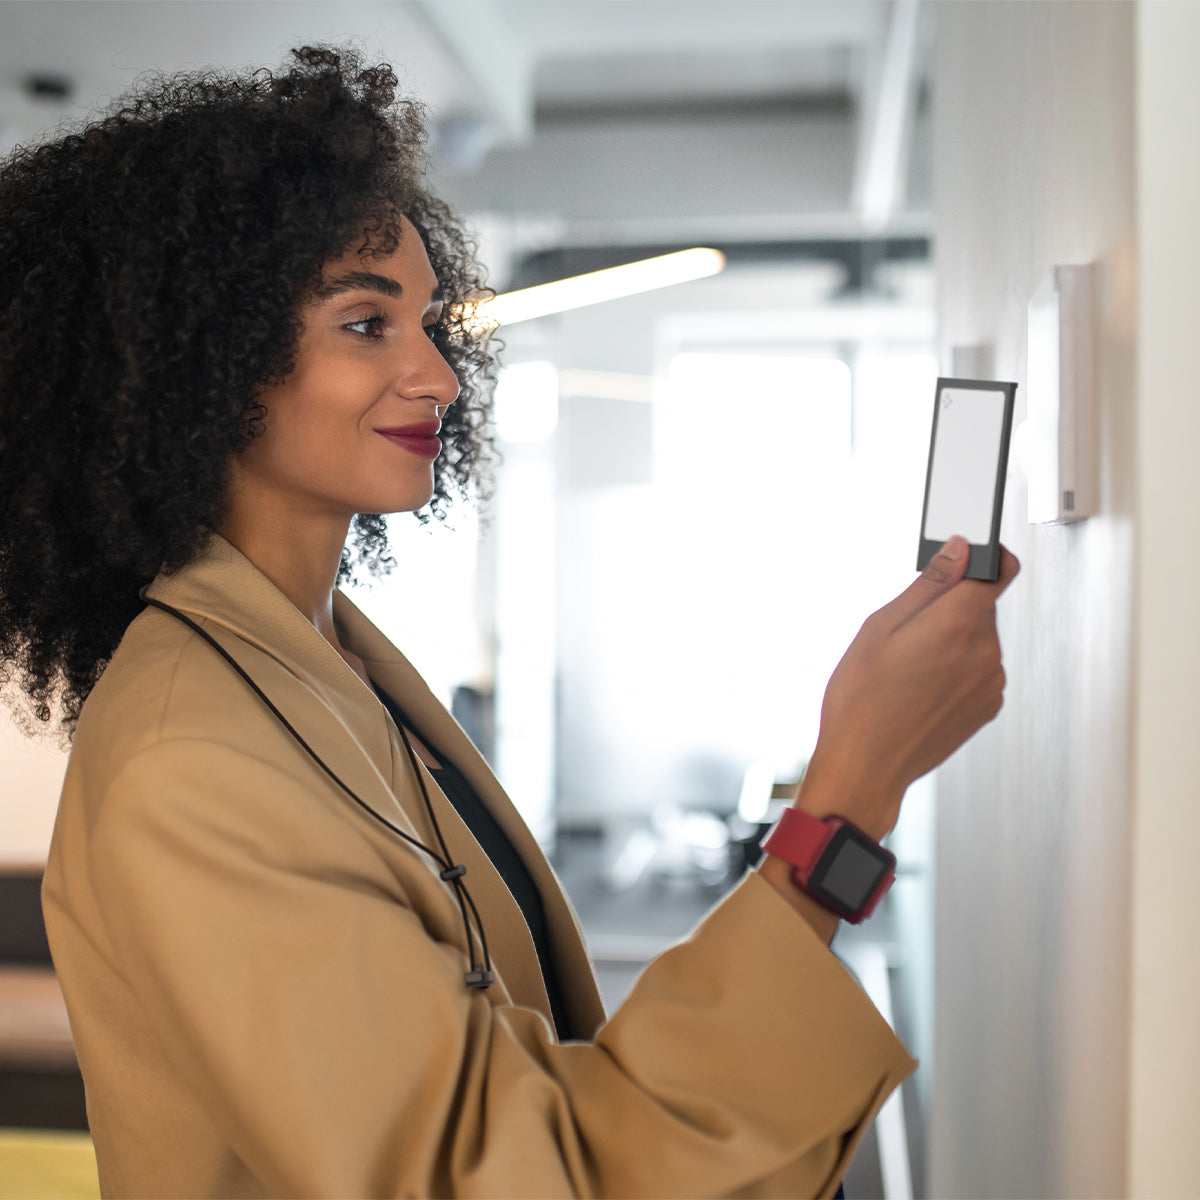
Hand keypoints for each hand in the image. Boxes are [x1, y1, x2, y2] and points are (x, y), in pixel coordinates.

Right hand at [797, 536, 1019, 839]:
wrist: (866, 765)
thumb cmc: (862, 701)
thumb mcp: (880, 627)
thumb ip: (928, 584)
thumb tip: (959, 550)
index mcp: (957, 623)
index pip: (1000, 569)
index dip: (987, 556)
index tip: (969, 556)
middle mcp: (985, 651)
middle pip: (981, 607)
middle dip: (949, 609)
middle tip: (906, 634)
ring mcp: (990, 682)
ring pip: (978, 640)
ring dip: (952, 642)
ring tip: (909, 669)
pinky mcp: (988, 706)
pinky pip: (978, 671)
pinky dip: (956, 671)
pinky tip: (921, 687)